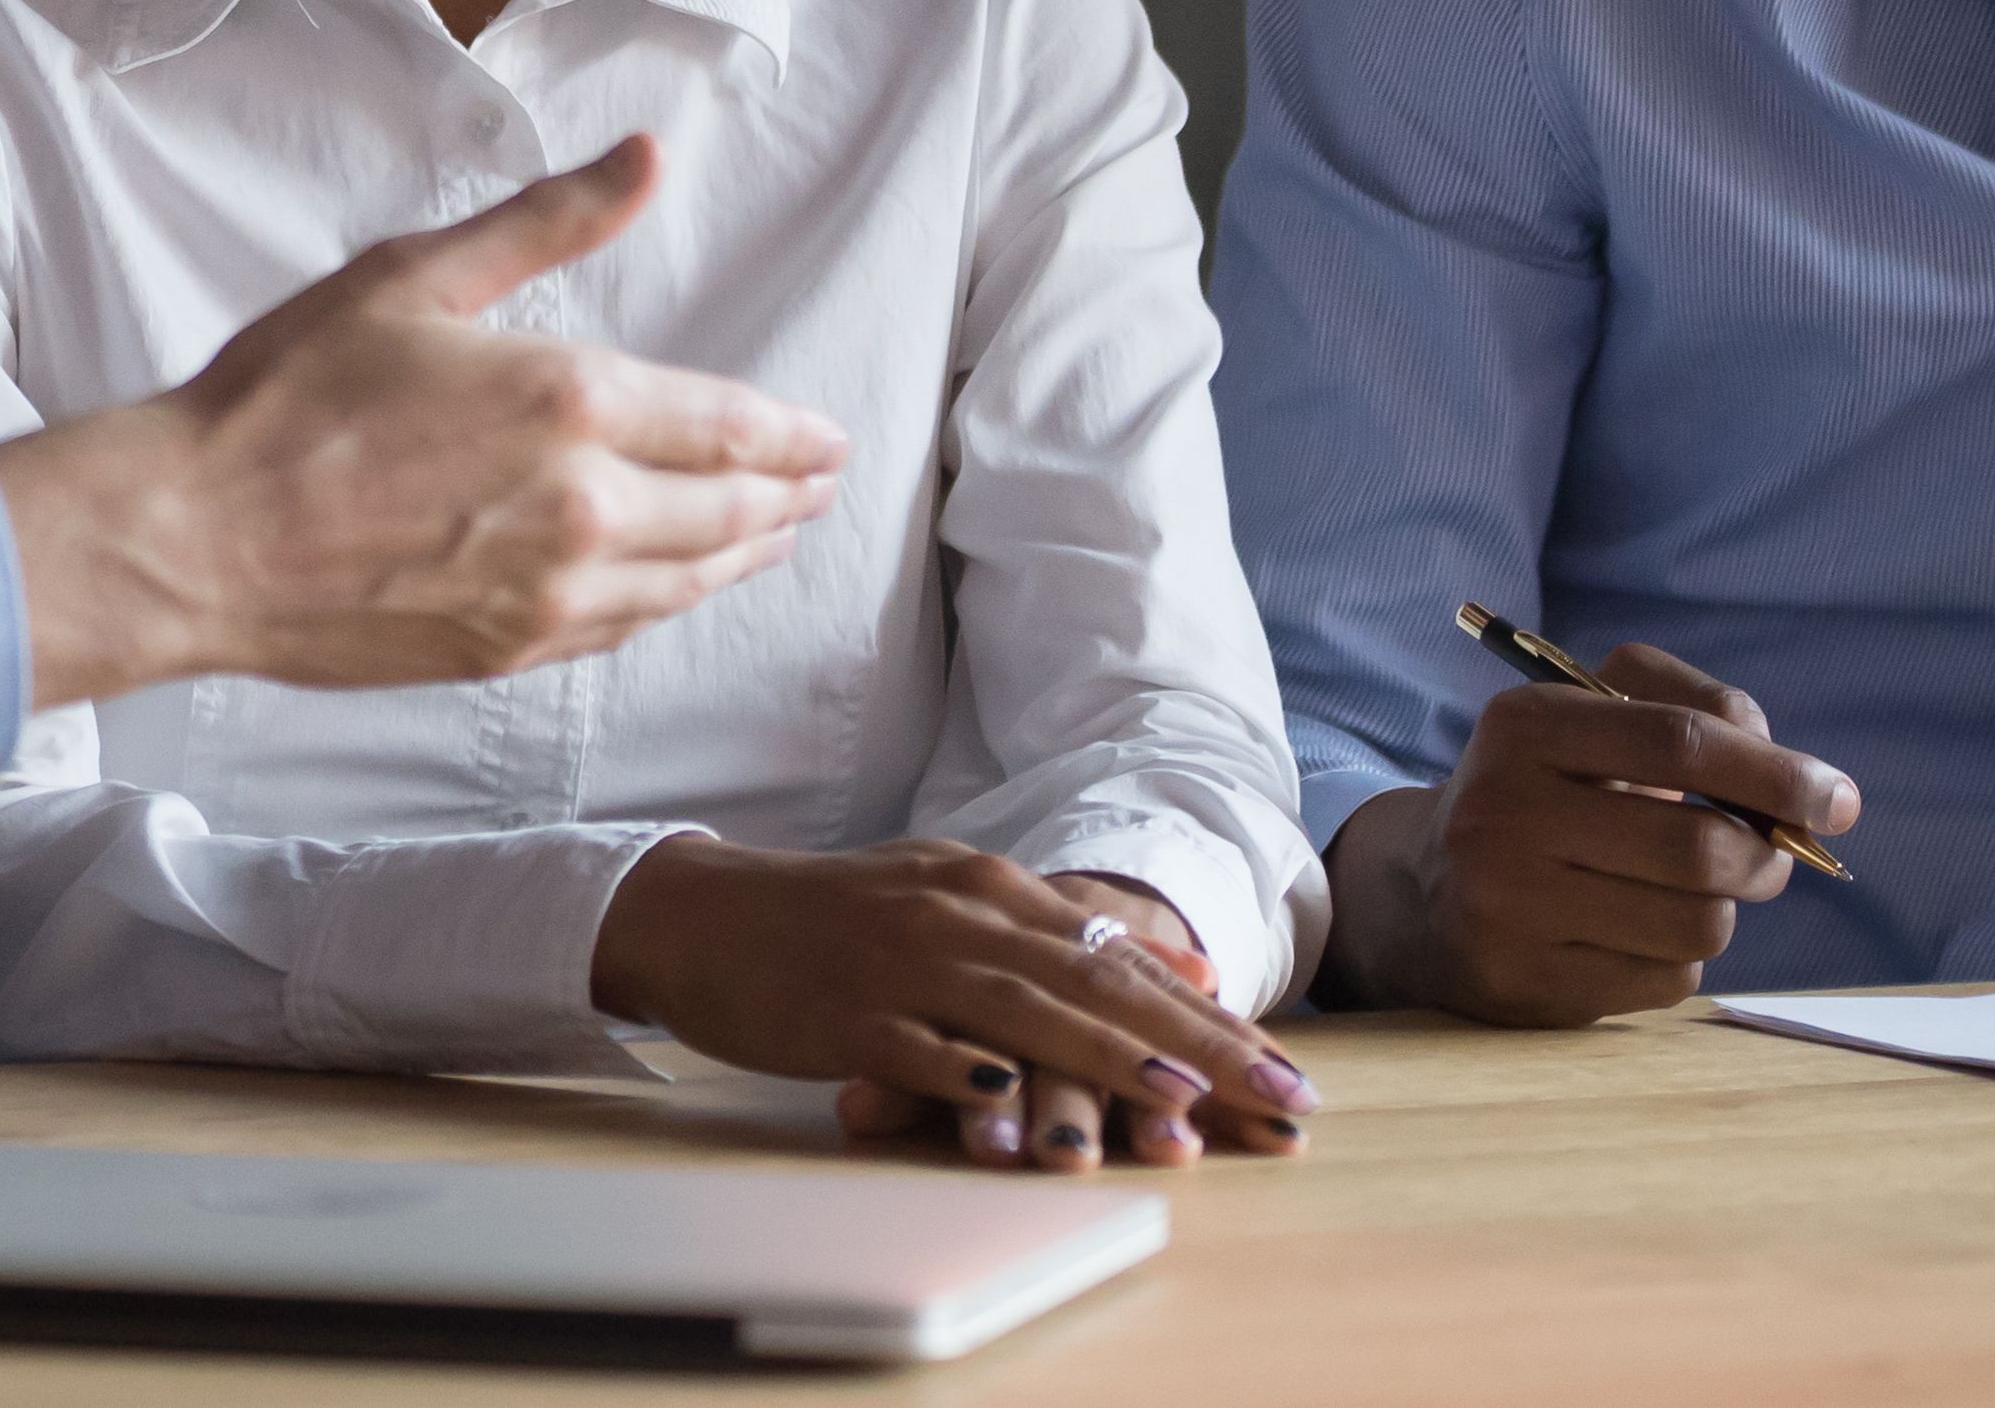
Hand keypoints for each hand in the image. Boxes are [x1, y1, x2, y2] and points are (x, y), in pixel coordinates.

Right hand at [0, 137, 850, 706]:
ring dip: (745, 555)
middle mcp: (583, 509)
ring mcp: (548, 593)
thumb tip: (645, 160)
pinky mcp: (505, 651)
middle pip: (728, 512)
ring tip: (775, 534)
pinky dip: (669, 602)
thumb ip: (547, 223)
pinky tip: (675, 586)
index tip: (827, 439)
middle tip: (820, 486)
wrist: (196, 537)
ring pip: (687, 580)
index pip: (726, 426)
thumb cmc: (288, 398)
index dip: (790, 436)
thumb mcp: (416, 278)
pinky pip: (622, 629)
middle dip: (785, 496)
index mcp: (570, 404)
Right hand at [824, 877, 1283, 1169]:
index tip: (1285, 1068)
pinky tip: (1011, 1104)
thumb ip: (1071, 934)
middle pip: (1096, 983)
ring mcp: (904, 964)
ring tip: (1179, 1100)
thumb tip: (1188, 975)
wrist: (709, 914)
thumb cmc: (844, 918)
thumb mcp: (966, 904)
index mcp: (996, 888)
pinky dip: (967, 1076)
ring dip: (1105, 1057)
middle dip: (1194, 1046)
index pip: (1124, 956)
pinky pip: (917, 1049)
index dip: (1210, 1017)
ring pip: (1022, 1013)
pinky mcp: (847, 1014)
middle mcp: (963, 917)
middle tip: (1274, 1093)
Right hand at [1323, 639, 1859, 1026]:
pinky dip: (1678, 956)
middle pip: (1699, 844)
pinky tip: (1633, 934)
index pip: (1682, 740)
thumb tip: (1806, 788)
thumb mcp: (1593, 724)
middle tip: (1771, 857)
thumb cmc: (1546, 797)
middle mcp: (1502, 812)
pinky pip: (1666, 979)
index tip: (1837, 800)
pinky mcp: (1526, 984)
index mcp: (1524, 726)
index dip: (1777, 772)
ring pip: (1696, 921)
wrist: (1422, 898)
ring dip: (1723, 909)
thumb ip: (1698, 715)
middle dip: (1764, 854)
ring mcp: (1507, 906)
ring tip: (1693, 892)